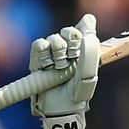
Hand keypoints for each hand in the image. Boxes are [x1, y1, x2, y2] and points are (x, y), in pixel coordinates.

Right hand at [30, 14, 99, 128]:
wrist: (61, 107)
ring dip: (58, 55)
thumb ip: (90, 49)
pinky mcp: (38, 57)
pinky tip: (47, 67)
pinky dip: (44, 55)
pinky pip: (39, 44)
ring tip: (60, 70)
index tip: (85, 35)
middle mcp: (70, 47)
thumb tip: (89, 21)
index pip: (86, 25)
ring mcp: (53, 51)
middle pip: (69, 30)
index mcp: (85, 49)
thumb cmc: (78, 92)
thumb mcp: (89, 72)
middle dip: (71, 46)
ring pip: (54, 38)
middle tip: (72, 62)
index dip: (85, 28)